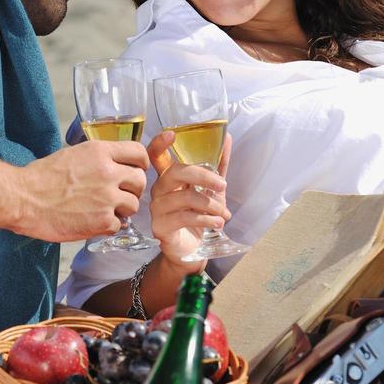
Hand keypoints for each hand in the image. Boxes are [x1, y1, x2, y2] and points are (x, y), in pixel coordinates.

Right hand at [12, 141, 148, 241]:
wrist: (23, 198)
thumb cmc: (42, 177)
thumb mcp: (73, 154)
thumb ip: (98, 158)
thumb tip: (114, 165)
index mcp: (100, 152)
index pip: (139, 153)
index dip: (139, 164)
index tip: (134, 171)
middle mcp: (108, 172)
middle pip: (140, 180)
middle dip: (132, 189)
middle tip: (119, 195)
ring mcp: (107, 198)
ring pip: (134, 205)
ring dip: (122, 209)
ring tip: (103, 210)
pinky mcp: (102, 221)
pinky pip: (119, 225)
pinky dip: (108, 226)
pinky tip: (93, 222)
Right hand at [145, 129, 231, 267]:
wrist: (192, 249)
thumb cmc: (198, 215)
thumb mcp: (212, 189)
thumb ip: (218, 165)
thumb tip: (227, 138)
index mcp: (168, 177)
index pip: (156, 156)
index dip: (159, 144)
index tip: (171, 134)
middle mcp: (158, 190)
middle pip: (175, 172)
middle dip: (203, 177)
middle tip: (223, 186)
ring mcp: (157, 209)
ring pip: (184, 197)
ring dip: (210, 204)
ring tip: (224, 213)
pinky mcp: (160, 227)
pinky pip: (184, 217)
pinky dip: (206, 219)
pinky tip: (218, 222)